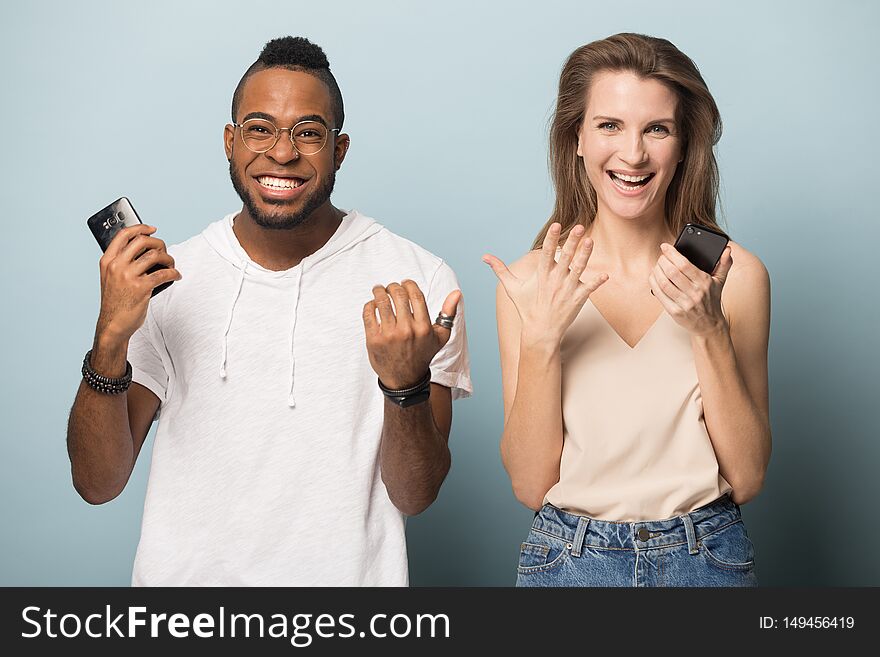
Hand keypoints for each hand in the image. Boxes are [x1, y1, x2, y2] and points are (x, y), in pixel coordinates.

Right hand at [95, 224, 181, 344]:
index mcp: (107, 260)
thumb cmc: (115, 302)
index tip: (152, 229)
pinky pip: (164, 273)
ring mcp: (128, 276)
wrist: (113, 324)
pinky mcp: (141, 287)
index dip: (140, 228)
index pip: (123, 235)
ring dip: (169, 259)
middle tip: (164, 251)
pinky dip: (174, 273)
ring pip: (155, 255)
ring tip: (171, 265)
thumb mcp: (110, 278)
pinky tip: (176, 276)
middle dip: (159, 243)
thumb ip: (122, 263)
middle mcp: (116, 265)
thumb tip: (147, 250)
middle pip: (142, 241)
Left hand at [362, 280, 460, 388]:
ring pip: (381, 301)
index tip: (405, 283)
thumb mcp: (441, 337)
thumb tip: (457, 292)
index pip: (416, 295)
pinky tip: (373, 304)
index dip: (409, 284)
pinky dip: (369, 304)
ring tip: (379, 290)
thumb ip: (448, 313)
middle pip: (398, 295)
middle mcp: (407, 330)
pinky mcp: (374, 340)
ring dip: (379, 291)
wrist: (405, 380)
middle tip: (391, 287)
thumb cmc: (423, 354)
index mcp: (424, 327)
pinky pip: (368, 313)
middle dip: (393, 286)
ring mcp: (389, 335)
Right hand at [482, 223, 607, 345]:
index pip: (547, 252)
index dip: (552, 238)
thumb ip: (500, 269)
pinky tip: (606, 275)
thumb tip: (485, 257)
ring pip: (578, 269)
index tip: (557, 225)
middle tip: (580, 227)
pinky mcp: (577, 300)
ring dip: (585, 255)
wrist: (540, 332)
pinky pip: (589, 289)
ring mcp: (567, 290)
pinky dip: (597, 282)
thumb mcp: (511, 288)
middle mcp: (555, 280)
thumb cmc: (526, 309)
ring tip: (591, 241)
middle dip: (572, 241)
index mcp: (541, 275)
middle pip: (565, 257)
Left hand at [648, 242, 732, 336]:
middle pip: (672, 272)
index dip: (672, 254)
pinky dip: (654, 284)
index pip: (685, 264)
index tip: (665, 246)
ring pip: (664, 283)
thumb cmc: (712, 300)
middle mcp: (695, 293)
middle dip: (663, 261)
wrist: (710, 325)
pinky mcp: (675, 312)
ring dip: (656, 272)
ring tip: (656, 266)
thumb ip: (724, 264)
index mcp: (705, 282)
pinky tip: (653, 278)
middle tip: (661, 257)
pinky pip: (661, 296)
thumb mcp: (720, 282)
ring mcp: (685, 303)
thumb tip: (727, 250)